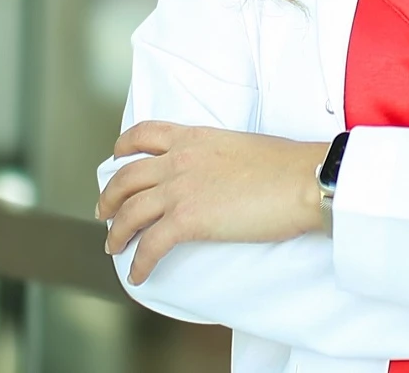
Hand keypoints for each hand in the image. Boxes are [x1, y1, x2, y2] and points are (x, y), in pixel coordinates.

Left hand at [97, 121, 330, 285]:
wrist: (303, 180)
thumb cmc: (287, 166)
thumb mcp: (242, 145)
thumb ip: (218, 156)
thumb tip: (218, 176)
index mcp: (195, 137)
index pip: (145, 133)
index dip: (124, 146)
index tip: (117, 156)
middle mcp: (180, 159)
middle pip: (126, 177)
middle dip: (109, 198)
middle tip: (105, 212)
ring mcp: (180, 189)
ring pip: (129, 212)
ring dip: (116, 233)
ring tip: (115, 247)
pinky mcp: (186, 220)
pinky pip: (149, 246)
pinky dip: (139, 264)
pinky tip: (139, 274)